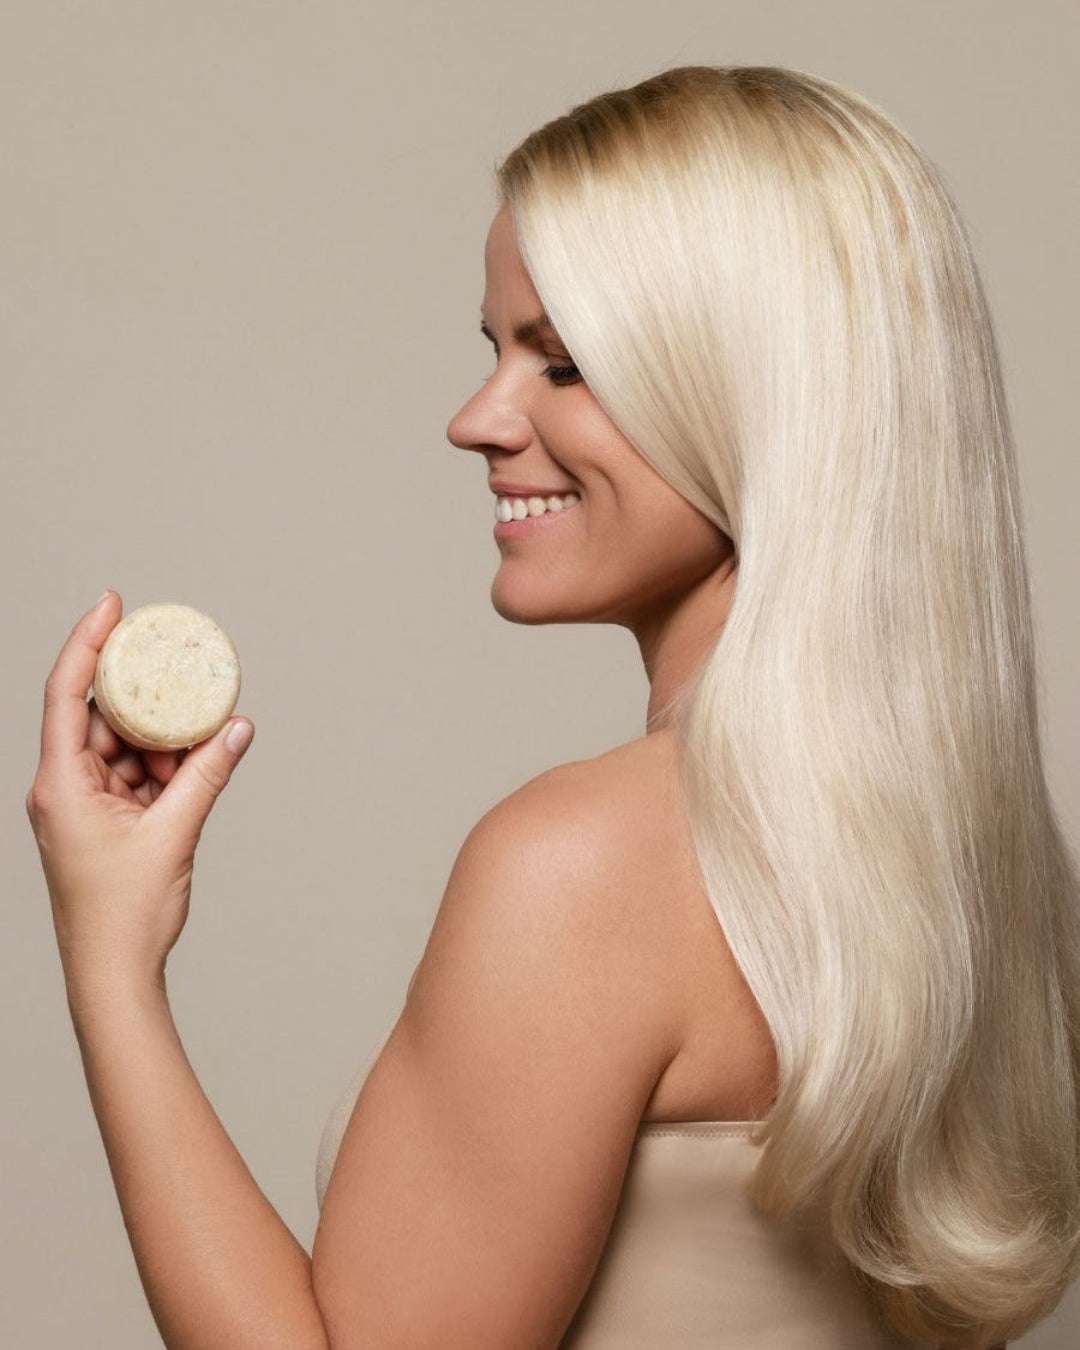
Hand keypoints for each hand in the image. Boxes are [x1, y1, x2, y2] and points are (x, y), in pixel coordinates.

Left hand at [25, 590, 254, 997]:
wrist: (113, 975)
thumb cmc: (123, 915)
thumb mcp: (174, 833)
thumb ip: (208, 774)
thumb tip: (238, 727)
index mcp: (60, 784)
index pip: (67, 693)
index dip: (88, 642)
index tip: (112, 604)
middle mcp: (64, 788)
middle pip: (102, 718)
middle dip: (147, 700)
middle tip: (182, 669)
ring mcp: (85, 805)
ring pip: (125, 748)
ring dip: (165, 741)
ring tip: (204, 731)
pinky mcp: (106, 822)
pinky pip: (137, 776)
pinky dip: (167, 768)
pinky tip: (199, 760)